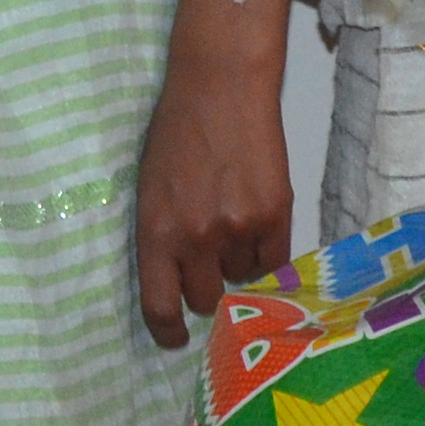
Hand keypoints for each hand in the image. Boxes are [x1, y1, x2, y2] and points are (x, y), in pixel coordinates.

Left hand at [133, 52, 293, 348]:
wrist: (220, 85)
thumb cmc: (175, 132)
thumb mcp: (149, 188)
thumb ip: (163, 237)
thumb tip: (177, 282)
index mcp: (155, 232)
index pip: (160, 306)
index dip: (168, 332)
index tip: (175, 340)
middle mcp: (195, 238)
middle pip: (205, 299)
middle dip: (205, 287)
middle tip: (208, 258)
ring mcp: (238, 228)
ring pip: (242, 278)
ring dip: (236, 262)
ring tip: (232, 220)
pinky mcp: (275, 214)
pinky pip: (274, 261)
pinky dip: (265, 253)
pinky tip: (257, 225)